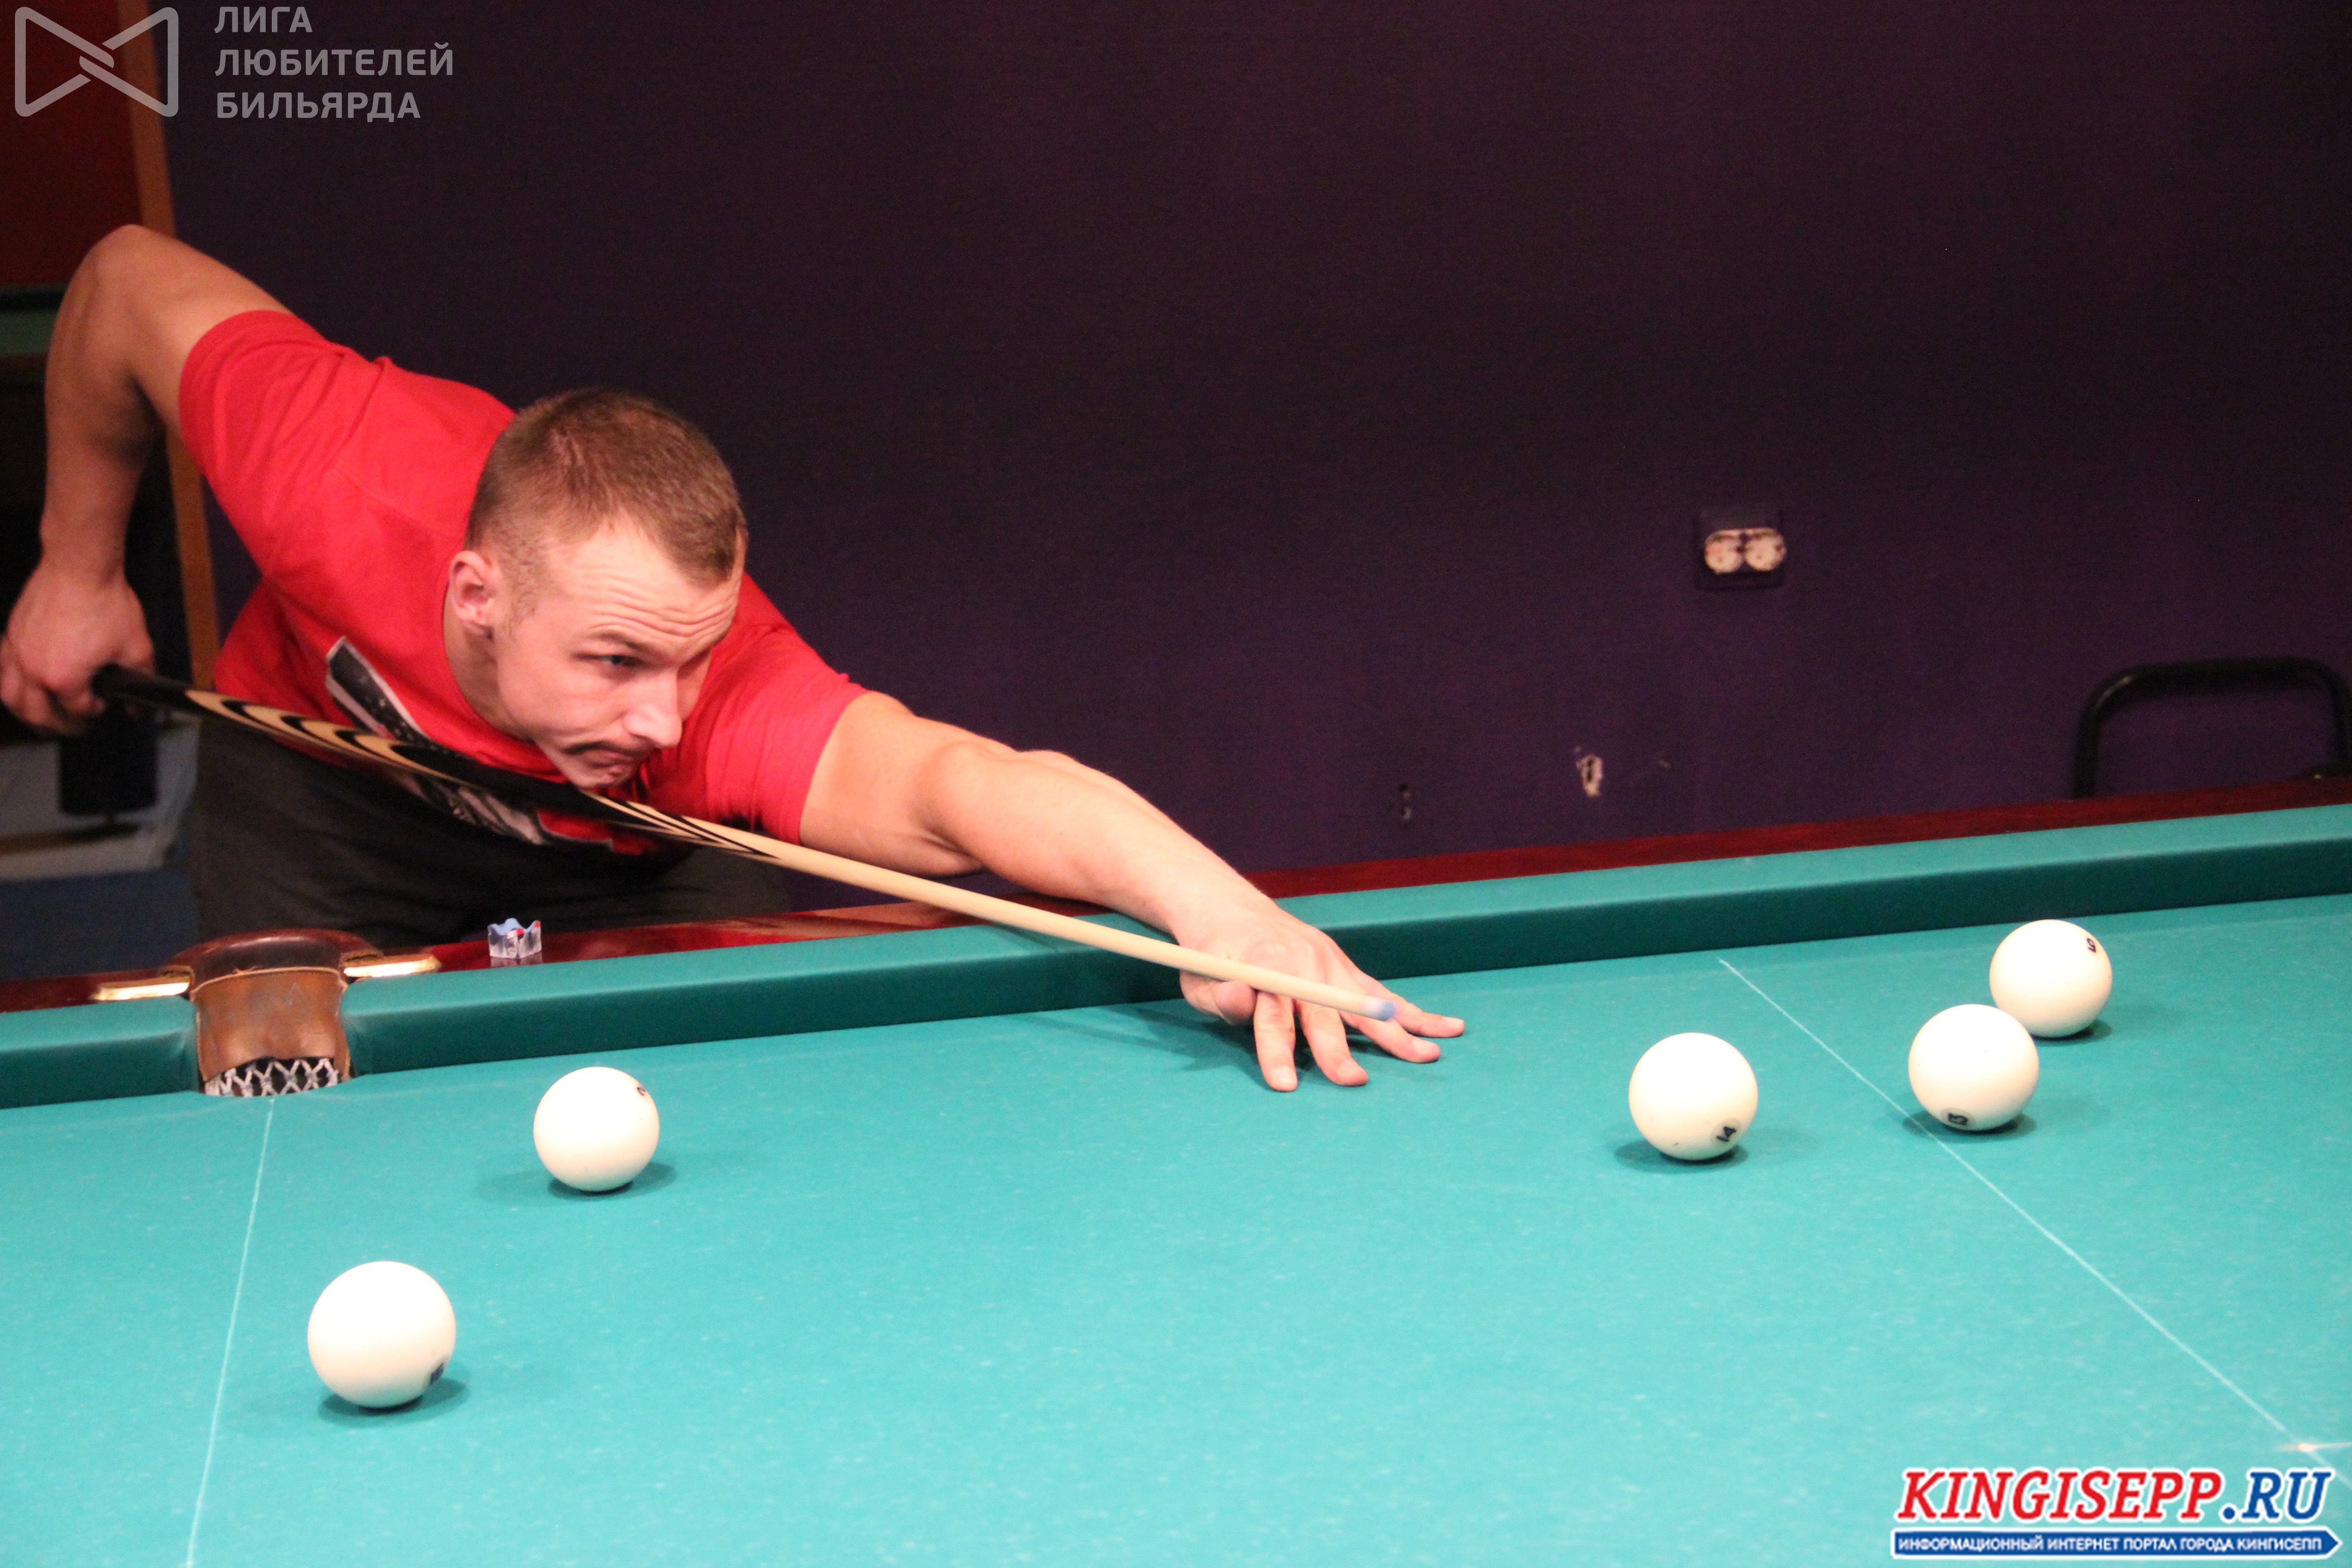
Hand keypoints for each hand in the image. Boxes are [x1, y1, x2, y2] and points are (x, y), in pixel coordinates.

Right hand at [0, 557, 153, 733]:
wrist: (79, 567)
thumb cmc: (108, 605)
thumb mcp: (137, 648)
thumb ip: (139, 682)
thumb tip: (139, 710)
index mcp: (64, 680)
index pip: (79, 711)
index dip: (97, 711)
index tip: (106, 705)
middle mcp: (33, 671)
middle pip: (39, 715)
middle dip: (61, 726)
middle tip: (76, 727)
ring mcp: (16, 653)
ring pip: (11, 697)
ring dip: (28, 713)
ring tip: (43, 717)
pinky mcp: (10, 636)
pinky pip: (2, 671)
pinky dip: (11, 685)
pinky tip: (22, 685)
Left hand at [1175, 900, 1465, 1090]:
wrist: (1232, 910)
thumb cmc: (1211, 954)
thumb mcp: (1199, 977)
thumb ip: (1221, 996)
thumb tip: (1240, 1002)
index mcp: (1264, 965)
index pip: (1272, 1015)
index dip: (1277, 1051)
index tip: (1284, 1086)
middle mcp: (1303, 962)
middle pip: (1323, 1013)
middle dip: (1338, 1050)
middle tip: (1354, 1082)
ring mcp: (1329, 962)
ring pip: (1364, 1001)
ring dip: (1396, 1030)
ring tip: (1427, 1056)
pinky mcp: (1344, 966)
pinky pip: (1381, 991)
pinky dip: (1412, 1011)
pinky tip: (1446, 1025)